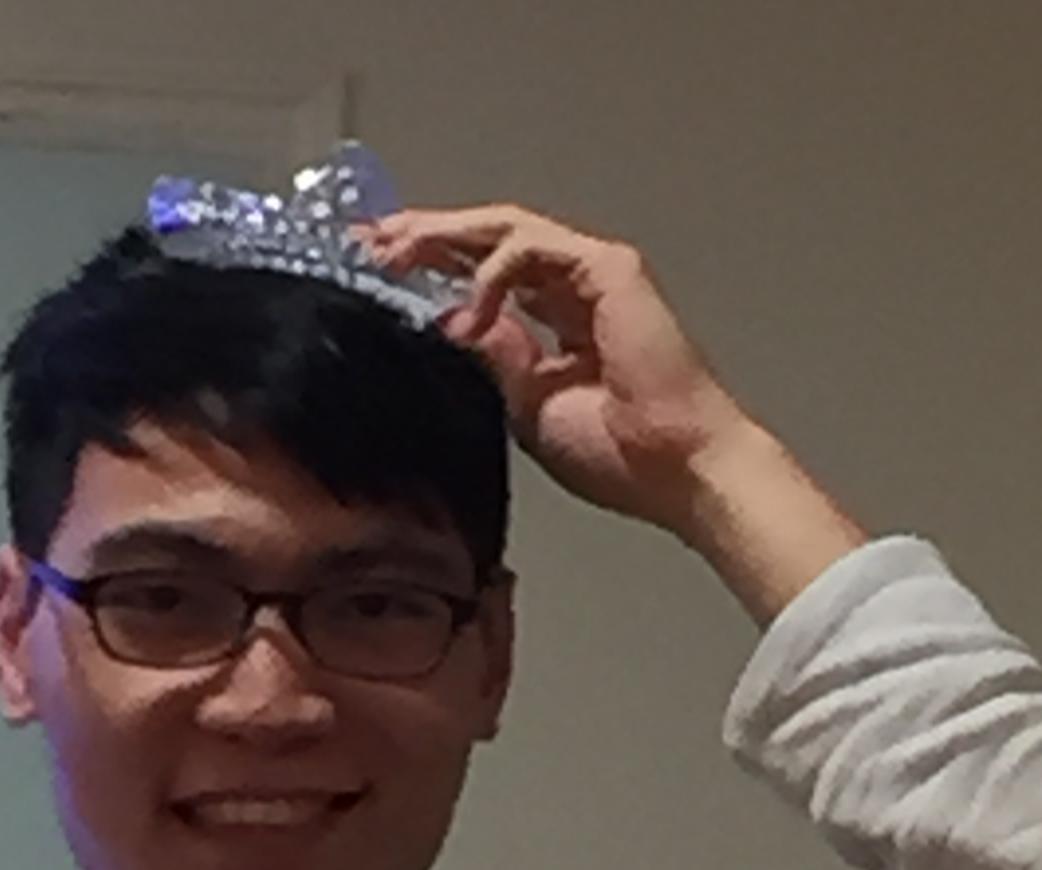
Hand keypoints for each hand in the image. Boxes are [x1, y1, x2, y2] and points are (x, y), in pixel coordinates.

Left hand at [366, 202, 867, 623]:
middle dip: (424, 236)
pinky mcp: (608, 269)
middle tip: (369, 238)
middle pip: (486, 242)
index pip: (482, 279)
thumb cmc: (618, 453)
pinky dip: (490, 274)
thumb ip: (494, 359)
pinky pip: (532, 249)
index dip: (429, 269)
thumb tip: (451, 326)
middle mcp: (574, 289)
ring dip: (443, 236)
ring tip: (395, 251)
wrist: (672, 467)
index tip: (376, 270)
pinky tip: (466, 312)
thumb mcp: (526, 405)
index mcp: (556, 323)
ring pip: (504, 230)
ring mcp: (592, 273)